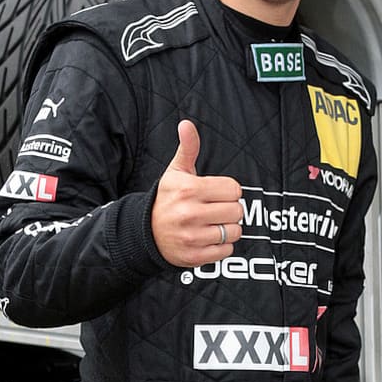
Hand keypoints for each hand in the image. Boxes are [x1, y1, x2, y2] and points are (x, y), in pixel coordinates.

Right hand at [151, 119, 242, 267]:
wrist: (145, 233)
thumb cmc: (166, 199)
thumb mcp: (176, 172)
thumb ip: (187, 148)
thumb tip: (186, 124)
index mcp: (189, 190)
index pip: (234, 189)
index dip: (228, 191)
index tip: (217, 193)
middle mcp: (190, 214)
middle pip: (237, 210)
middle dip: (230, 209)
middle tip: (216, 208)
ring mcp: (192, 237)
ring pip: (234, 231)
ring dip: (228, 228)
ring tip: (213, 223)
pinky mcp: (195, 256)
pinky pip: (227, 250)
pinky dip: (222, 246)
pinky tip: (209, 237)